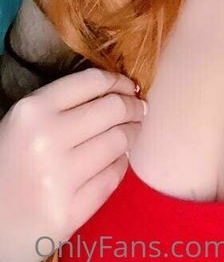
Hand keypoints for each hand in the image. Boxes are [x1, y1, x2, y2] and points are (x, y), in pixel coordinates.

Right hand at [0, 67, 146, 261]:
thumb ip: (61, 105)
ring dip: (132, 134)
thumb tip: (116, 91)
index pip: (91, 82)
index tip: (129, 87)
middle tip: (140, 109)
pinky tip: (117, 161)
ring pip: (118, 142)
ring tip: (132, 132)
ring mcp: (58, 179)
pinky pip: (113, 178)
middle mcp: (45, 140)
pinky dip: (121, 165)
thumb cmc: (7, 165)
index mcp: (32, 111)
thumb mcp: (23, 124)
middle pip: (113, 109)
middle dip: (133, 107)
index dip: (118, 81)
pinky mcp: (69, 213)